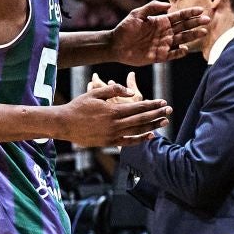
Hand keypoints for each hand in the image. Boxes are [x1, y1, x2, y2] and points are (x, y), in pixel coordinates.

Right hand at [56, 82, 170, 146]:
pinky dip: (140, 139)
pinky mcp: (108, 142)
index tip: (162, 101)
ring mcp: (112, 135)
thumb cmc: (78, 106)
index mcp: (112, 110)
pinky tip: (150, 135)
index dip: (152, 104)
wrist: (64, 124)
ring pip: (137, 131)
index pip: (138, 107)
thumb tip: (130, 91)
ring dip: (152, 126)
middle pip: (141, 119)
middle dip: (156, 114)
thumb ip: (114, 90)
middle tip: (169, 110)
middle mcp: (114, 124)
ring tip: (164, 122)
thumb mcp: (95, 93)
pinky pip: (128, 142)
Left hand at [109, 1, 208, 64]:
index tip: (201, 10)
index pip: (179, 16)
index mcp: (161, 21)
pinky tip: (185, 49)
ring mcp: (163, 44)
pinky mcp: (159, 56)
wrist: (115, 46)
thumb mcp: (137, 14)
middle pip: (184, 27)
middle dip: (196, 23)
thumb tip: (169, 5)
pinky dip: (179, 52)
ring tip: (203, 32)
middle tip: (207, 20)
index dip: (190, 13)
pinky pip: (172, 55)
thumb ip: (152, 7)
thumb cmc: (125, 28)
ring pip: (182, 39)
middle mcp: (165, 32)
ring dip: (192, 36)